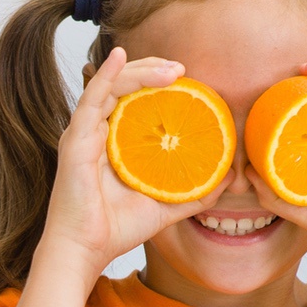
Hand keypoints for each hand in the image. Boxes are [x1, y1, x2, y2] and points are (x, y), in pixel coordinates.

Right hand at [37, 48, 226, 278]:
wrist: (86, 250)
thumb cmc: (116, 229)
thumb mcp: (166, 206)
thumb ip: (196, 192)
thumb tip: (231, 177)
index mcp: (115, 142)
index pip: (136, 99)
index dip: (158, 83)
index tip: (187, 79)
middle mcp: (98, 131)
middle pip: (125, 86)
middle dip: (154, 70)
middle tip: (183, 69)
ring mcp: (85, 133)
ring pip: (112, 86)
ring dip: (142, 71)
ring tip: (173, 70)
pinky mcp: (76, 139)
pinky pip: (91, 98)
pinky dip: (105, 75)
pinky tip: (119, 56)